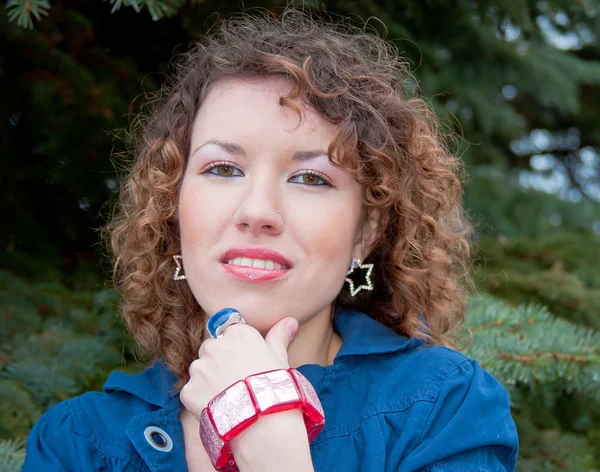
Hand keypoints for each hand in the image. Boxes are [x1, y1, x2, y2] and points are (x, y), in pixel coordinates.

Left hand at [179, 316, 298, 419]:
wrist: (263, 421)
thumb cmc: (275, 386)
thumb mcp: (279, 358)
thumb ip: (278, 336)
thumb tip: (289, 321)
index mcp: (237, 333)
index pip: (229, 334)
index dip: (236, 350)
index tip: (244, 364)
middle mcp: (214, 345)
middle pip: (211, 350)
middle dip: (218, 363)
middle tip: (235, 382)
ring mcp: (199, 368)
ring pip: (199, 370)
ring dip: (208, 381)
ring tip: (228, 398)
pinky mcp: (189, 389)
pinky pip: (192, 392)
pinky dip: (201, 400)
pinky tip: (218, 408)